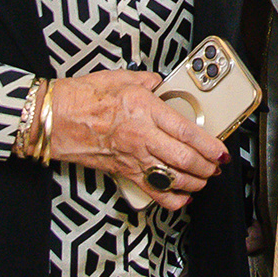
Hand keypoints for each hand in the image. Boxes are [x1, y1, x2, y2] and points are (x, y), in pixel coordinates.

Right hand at [45, 72, 228, 210]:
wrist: (55, 118)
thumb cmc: (82, 97)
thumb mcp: (120, 78)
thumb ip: (148, 82)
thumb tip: (161, 83)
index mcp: (145, 110)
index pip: (187, 131)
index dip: (209, 145)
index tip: (222, 151)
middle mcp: (142, 137)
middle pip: (185, 159)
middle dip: (207, 166)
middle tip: (217, 166)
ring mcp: (133, 157)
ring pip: (173, 178)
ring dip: (194, 182)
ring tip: (205, 180)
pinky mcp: (122, 172)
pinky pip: (152, 191)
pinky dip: (170, 199)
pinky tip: (181, 198)